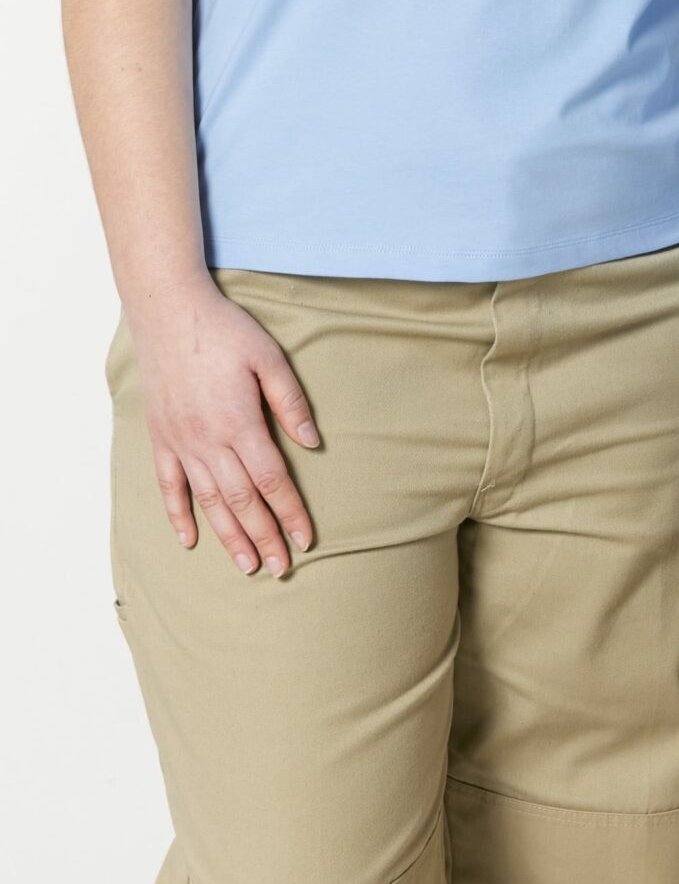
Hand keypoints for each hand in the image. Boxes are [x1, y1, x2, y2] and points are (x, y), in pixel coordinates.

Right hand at [125, 279, 319, 575]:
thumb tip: (312, 442)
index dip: (290, 513)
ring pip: (207, 502)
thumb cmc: (225, 331)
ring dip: (229, 537)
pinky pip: (169, 486)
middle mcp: (208, 442)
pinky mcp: (161, 438)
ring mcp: (181, 443)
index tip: (306, 539)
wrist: (169, 313)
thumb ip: (291, 402)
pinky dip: (178, 516)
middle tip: (281, 570)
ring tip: (247, 566)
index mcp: (240, 424)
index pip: (272, 482)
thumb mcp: (269, 358)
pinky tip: (190, 540)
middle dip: (265, 537)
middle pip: (242, 501)